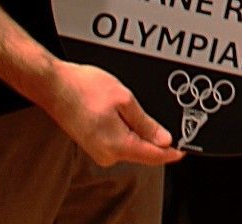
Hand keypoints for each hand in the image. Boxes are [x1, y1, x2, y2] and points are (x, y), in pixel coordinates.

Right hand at [45, 61, 182, 166]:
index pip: (153, 156)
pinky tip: (130, 116)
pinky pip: (119, 142)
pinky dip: (130, 132)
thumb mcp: (125, 101)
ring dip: (143, 135)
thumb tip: (165, 140)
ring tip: (145, 113)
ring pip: (132, 147)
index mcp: (116, 145)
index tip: (186, 148)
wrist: (55, 86)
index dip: (172, 153)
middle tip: (175, 126)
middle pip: (143, 153)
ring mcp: (98, 150)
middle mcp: (107, 154)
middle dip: (159, 141)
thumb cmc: (84, 88)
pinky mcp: (93, 143)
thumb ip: (146, 124)